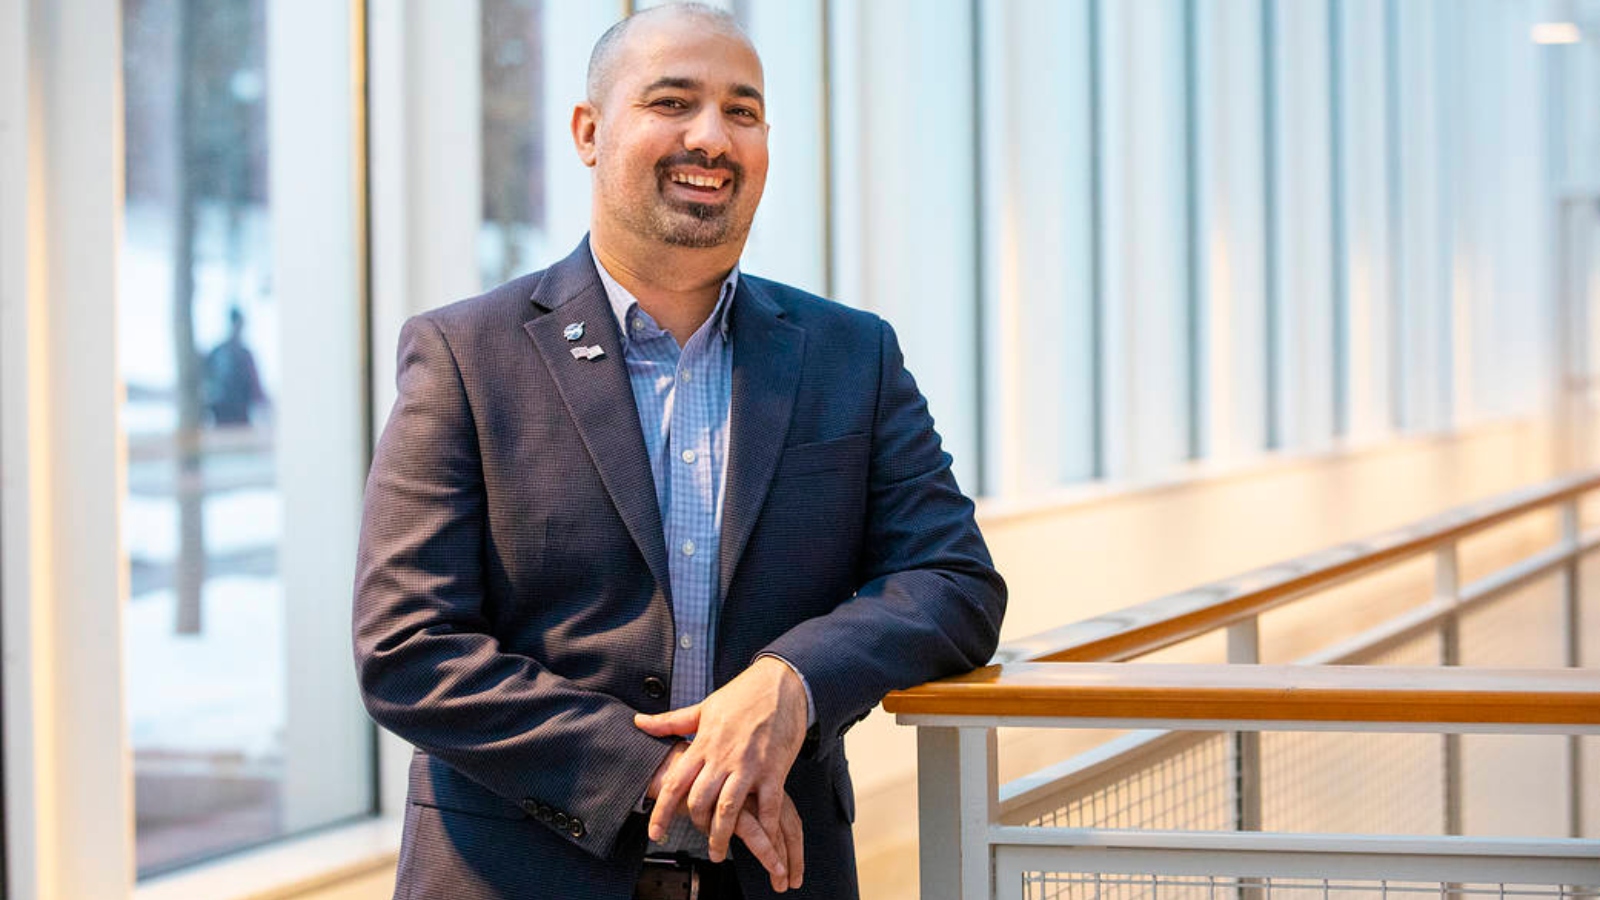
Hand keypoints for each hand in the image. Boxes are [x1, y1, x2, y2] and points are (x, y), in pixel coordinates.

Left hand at [635, 657, 808, 866]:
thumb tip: (639, 721)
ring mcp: (749, 765)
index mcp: (704, 743)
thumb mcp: (704, 707)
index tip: (654, 832)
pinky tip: (761, 840)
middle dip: (695, 827)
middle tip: (697, 840)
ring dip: (721, 835)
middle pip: (700, 801)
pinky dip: (764, 827)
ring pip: (729, 809)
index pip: (676, 783)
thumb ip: (671, 722)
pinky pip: (768, 806)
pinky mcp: (774, 769)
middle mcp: (723, 757)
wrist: (782, 684)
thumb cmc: (743, 695)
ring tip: (718, 853)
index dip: (662, 811)